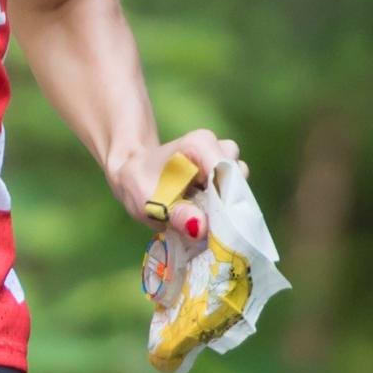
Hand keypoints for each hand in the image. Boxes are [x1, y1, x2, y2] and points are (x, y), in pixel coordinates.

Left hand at [114, 129, 238, 228]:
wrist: (134, 176)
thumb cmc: (137, 183)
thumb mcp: (148, 202)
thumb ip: (175, 214)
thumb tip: (200, 228)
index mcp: (201, 144)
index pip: (228, 175)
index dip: (222, 204)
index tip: (209, 226)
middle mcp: (220, 148)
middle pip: (238, 184)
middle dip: (222, 209)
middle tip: (200, 226)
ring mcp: (226, 161)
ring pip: (238, 192)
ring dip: (221, 210)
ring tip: (195, 218)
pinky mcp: (228, 175)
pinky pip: (234, 196)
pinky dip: (220, 210)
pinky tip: (200, 215)